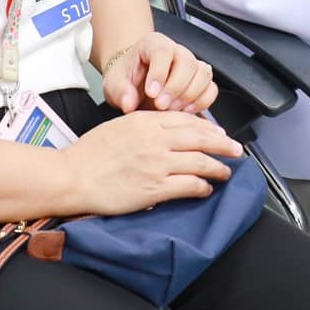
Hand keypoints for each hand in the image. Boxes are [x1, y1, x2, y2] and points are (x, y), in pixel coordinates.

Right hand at [59, 111, 241, 215]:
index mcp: (146, 121)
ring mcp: (157, 164)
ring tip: (226, 171)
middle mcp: (156, 140)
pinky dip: (202, 186)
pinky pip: (189, 185)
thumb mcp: (119, 126)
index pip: (187, 120)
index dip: (209, 127)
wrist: (73, 176)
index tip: (219, 133)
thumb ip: (145, 125)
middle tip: (237, 150)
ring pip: (201, 161)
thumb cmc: (89, 153)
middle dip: (223, 144)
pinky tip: (206, 188)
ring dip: (218, 167)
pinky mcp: (155, 188)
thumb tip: (166, 132)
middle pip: (201, 138)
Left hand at [100, 32, 217, 114]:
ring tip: (172, 109)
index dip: (159, 72)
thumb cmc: (126, 78)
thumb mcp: (114, 83)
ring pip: (203, 74)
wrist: (133, 83)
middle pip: (188, 62)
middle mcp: (176, 51)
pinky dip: (201, 102)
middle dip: (175, 87)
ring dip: (189, 95)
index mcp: (153, 44)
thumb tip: (129, 103)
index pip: (163, 51)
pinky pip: (210, 89)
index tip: (151, 92)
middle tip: (160, 105)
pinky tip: (184, 111)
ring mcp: (191, 65)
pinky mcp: (200, 81)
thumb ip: (120, 91)